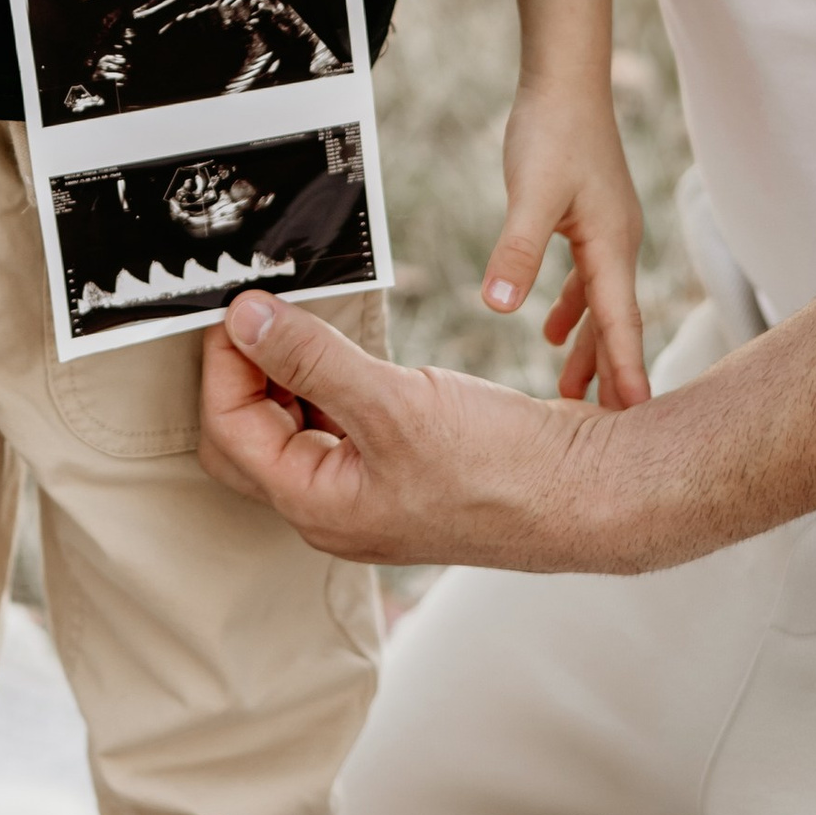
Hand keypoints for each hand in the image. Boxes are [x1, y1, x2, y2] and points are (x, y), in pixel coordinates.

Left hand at [197, 294, 661, 574]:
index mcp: (319, 507)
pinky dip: (327, 379)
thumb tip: (244, 320)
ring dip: (285, 371)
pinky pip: (339, 422)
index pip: (231, 432)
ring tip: (293, 315)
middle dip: (241, 370)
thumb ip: (311, 359)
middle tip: (253, 309)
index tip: (235, 307)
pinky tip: (342, 343)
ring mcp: (370, 491)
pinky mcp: (402, 469)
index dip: (222, 365)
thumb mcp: (394, 402)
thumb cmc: (504, 470)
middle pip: (250, 435)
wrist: (592, 492)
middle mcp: (336, 507)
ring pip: (295, 426)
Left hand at [482, 77, 648, 406]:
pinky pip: (586, 280)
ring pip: (600, 305)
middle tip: (606, 430)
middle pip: (615, 322)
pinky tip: (550, 327)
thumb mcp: (531, 193)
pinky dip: (573, 310)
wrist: (565, 81)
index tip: (634, 419)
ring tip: (572, 391)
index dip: (624, 371)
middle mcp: (617, 245)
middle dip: (609, 373)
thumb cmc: (553, 131)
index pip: (621, 323)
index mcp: (611, 246)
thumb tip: (499, 308)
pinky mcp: (588, 221)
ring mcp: (606, 233)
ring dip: (588, 346)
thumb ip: (517, 251)